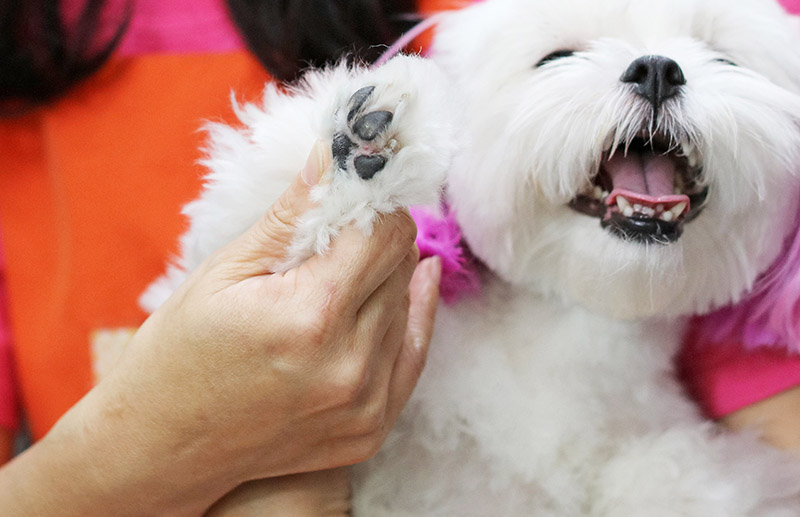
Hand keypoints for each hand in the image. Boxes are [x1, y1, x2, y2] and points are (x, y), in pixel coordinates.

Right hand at [0, 142, 440, 515]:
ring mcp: (365, 403)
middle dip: (375, 236)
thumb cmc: (180, 353)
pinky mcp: (373, 426)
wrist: (164, 445)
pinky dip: (410, 313)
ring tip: (335, 278)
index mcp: (310, 316)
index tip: (357, 188)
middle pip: (401, 262)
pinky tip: (411, 283)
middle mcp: (350, 364)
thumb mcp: (225, 271)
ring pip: (407, 301)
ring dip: (383, 278)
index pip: (384, 230)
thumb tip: (336, 153)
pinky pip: (415, 351)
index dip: (371, 200)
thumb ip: (292, 213)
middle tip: (338, 232)